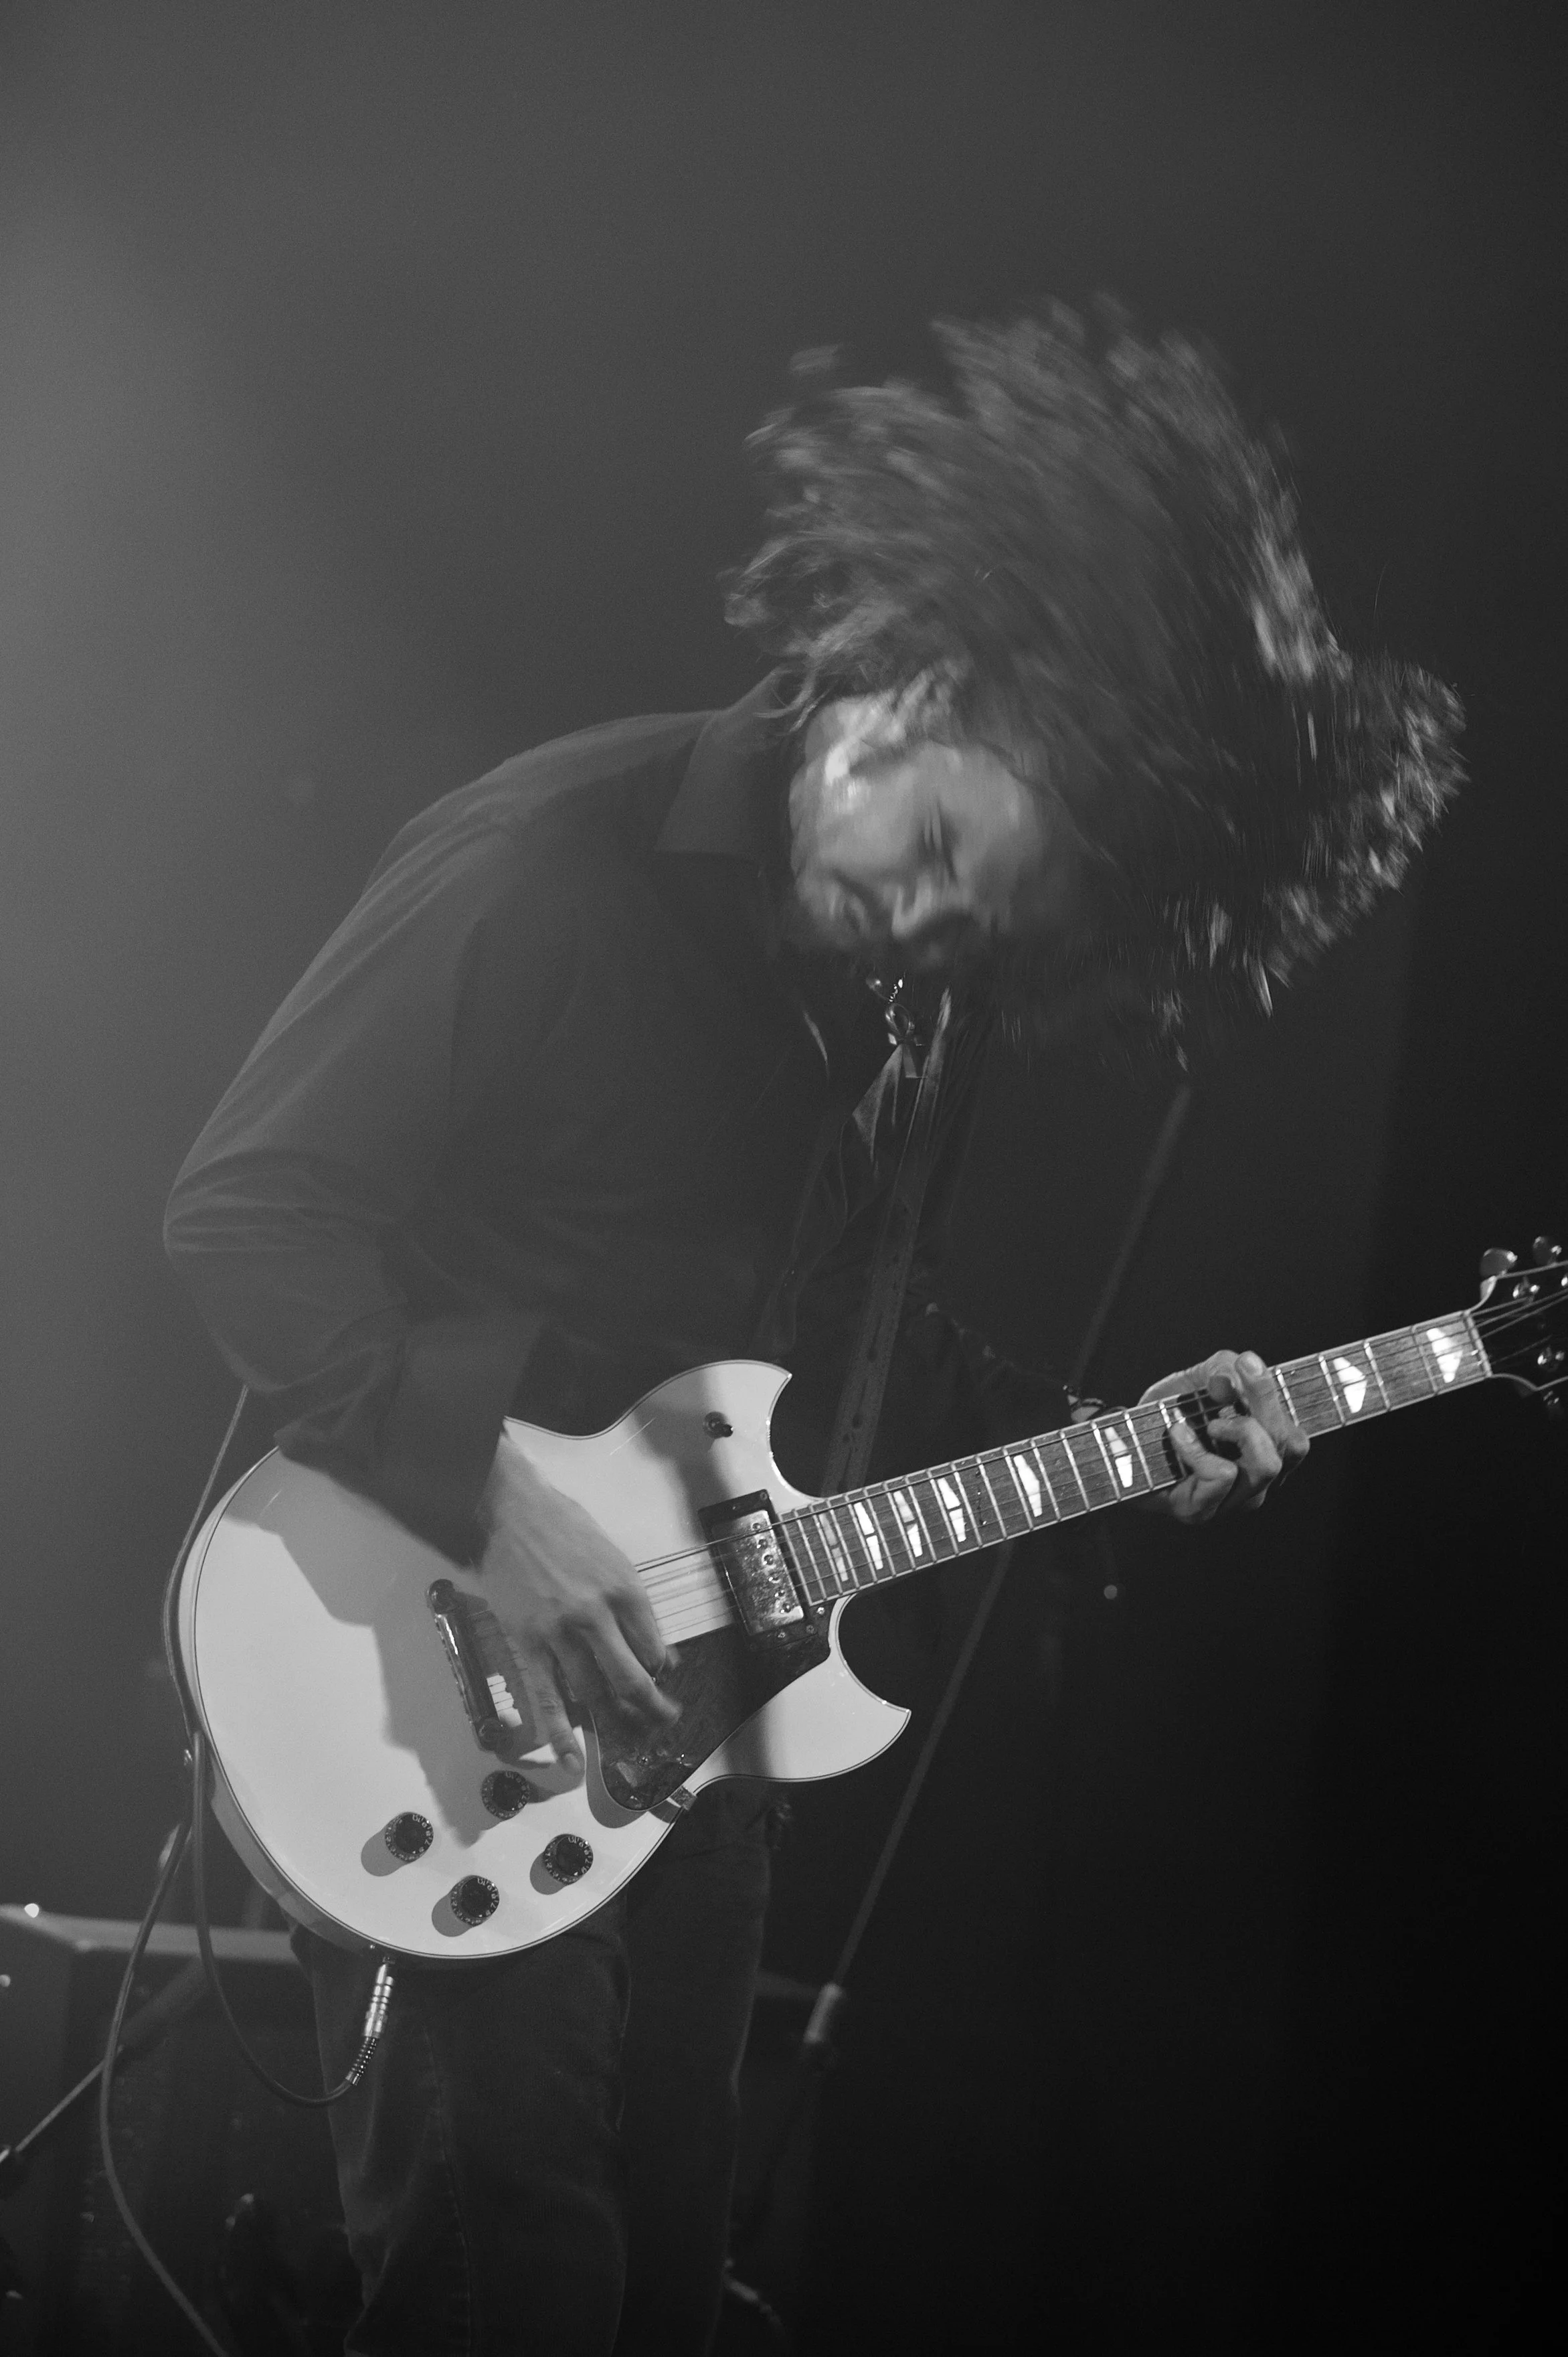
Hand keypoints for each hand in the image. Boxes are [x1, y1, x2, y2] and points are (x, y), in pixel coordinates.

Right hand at [450, 1431, 678, 1774]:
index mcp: (625, 1590)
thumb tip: (654, 1647)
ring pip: (592, 1693)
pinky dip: (559, 1733)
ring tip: (625, 1747)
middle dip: (650, 1711)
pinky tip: (570, 1759)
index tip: (661, 1681)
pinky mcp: (527, 1643)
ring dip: (611, 1724)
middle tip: (660, 1726)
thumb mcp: (612, 1556)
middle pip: (631, 1680)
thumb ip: (631, 1602)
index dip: (661, 1673)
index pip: (655, 1649)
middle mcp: (598, 1616)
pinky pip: (546, 1697)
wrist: (507, 1509)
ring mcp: (560, 1633)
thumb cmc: (563, 1526)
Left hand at [1137, 1349, 1307, 1525]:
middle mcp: (1258, 1484)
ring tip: (1206, 1421)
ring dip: (1237, 1430)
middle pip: (1289, 1444)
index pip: (1296, 1435)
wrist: (1123, 1442)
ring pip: (1265, 1464)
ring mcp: (1232, 1502)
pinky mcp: (1202, 1511)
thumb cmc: (1169, 1413)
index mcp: (1267, 1456)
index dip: (1276, 1396)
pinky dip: (1198, 1448)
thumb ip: (1224, 1369)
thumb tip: (1237, 1376)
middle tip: (1221, 1388)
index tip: (1247, 1362)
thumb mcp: (1199, 1379)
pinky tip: (1177, 1434)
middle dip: (1261, 1403)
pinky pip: (1222, 1475)